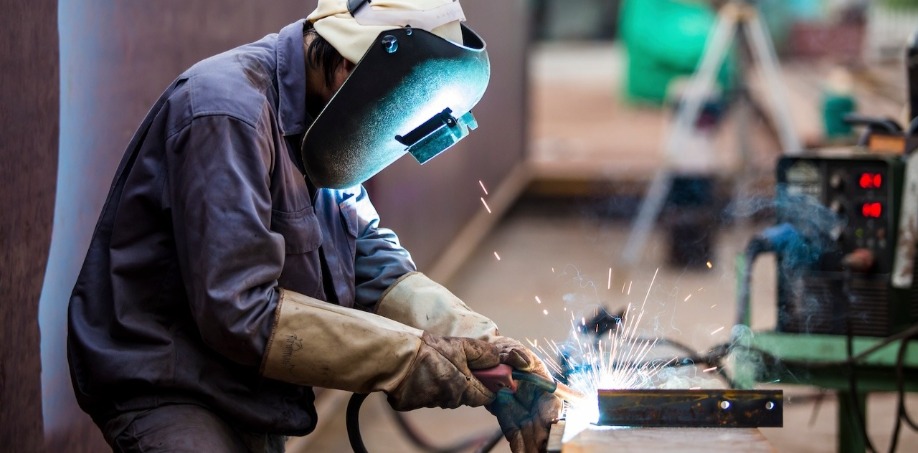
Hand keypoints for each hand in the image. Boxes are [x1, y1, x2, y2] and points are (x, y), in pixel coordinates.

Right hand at [387, 332, 500, 410]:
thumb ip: (483, 353)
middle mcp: (448, 400)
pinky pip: (426, 396)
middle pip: (465, 396)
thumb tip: (499, 361)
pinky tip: (421, 373)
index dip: (490, 387)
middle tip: (459, 365)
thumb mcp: (461, 346)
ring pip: (446, 396)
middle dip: (467, 384)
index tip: (489, 377)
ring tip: (437, 366)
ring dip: (446, 385)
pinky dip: (427, 387)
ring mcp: (429, 402)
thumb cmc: (430, 351)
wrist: (397, 357)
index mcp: (463, 389)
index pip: (485, 397)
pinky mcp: (411, 403)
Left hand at [486, 337, 562, 452]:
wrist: (484, 361)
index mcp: (542, 383)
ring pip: (531, 433)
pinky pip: (516, 434)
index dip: (553, 413)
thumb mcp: (509, 348)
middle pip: (544, 423)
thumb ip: (515, 353)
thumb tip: (523, 361)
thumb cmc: (504, 351)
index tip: (552, 423)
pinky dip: (519, 446)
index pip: (552, 401)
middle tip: (543, 446)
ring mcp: (524, 412)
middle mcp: (536, 401)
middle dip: (545, 436)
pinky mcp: (510, 420)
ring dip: (533, 445)